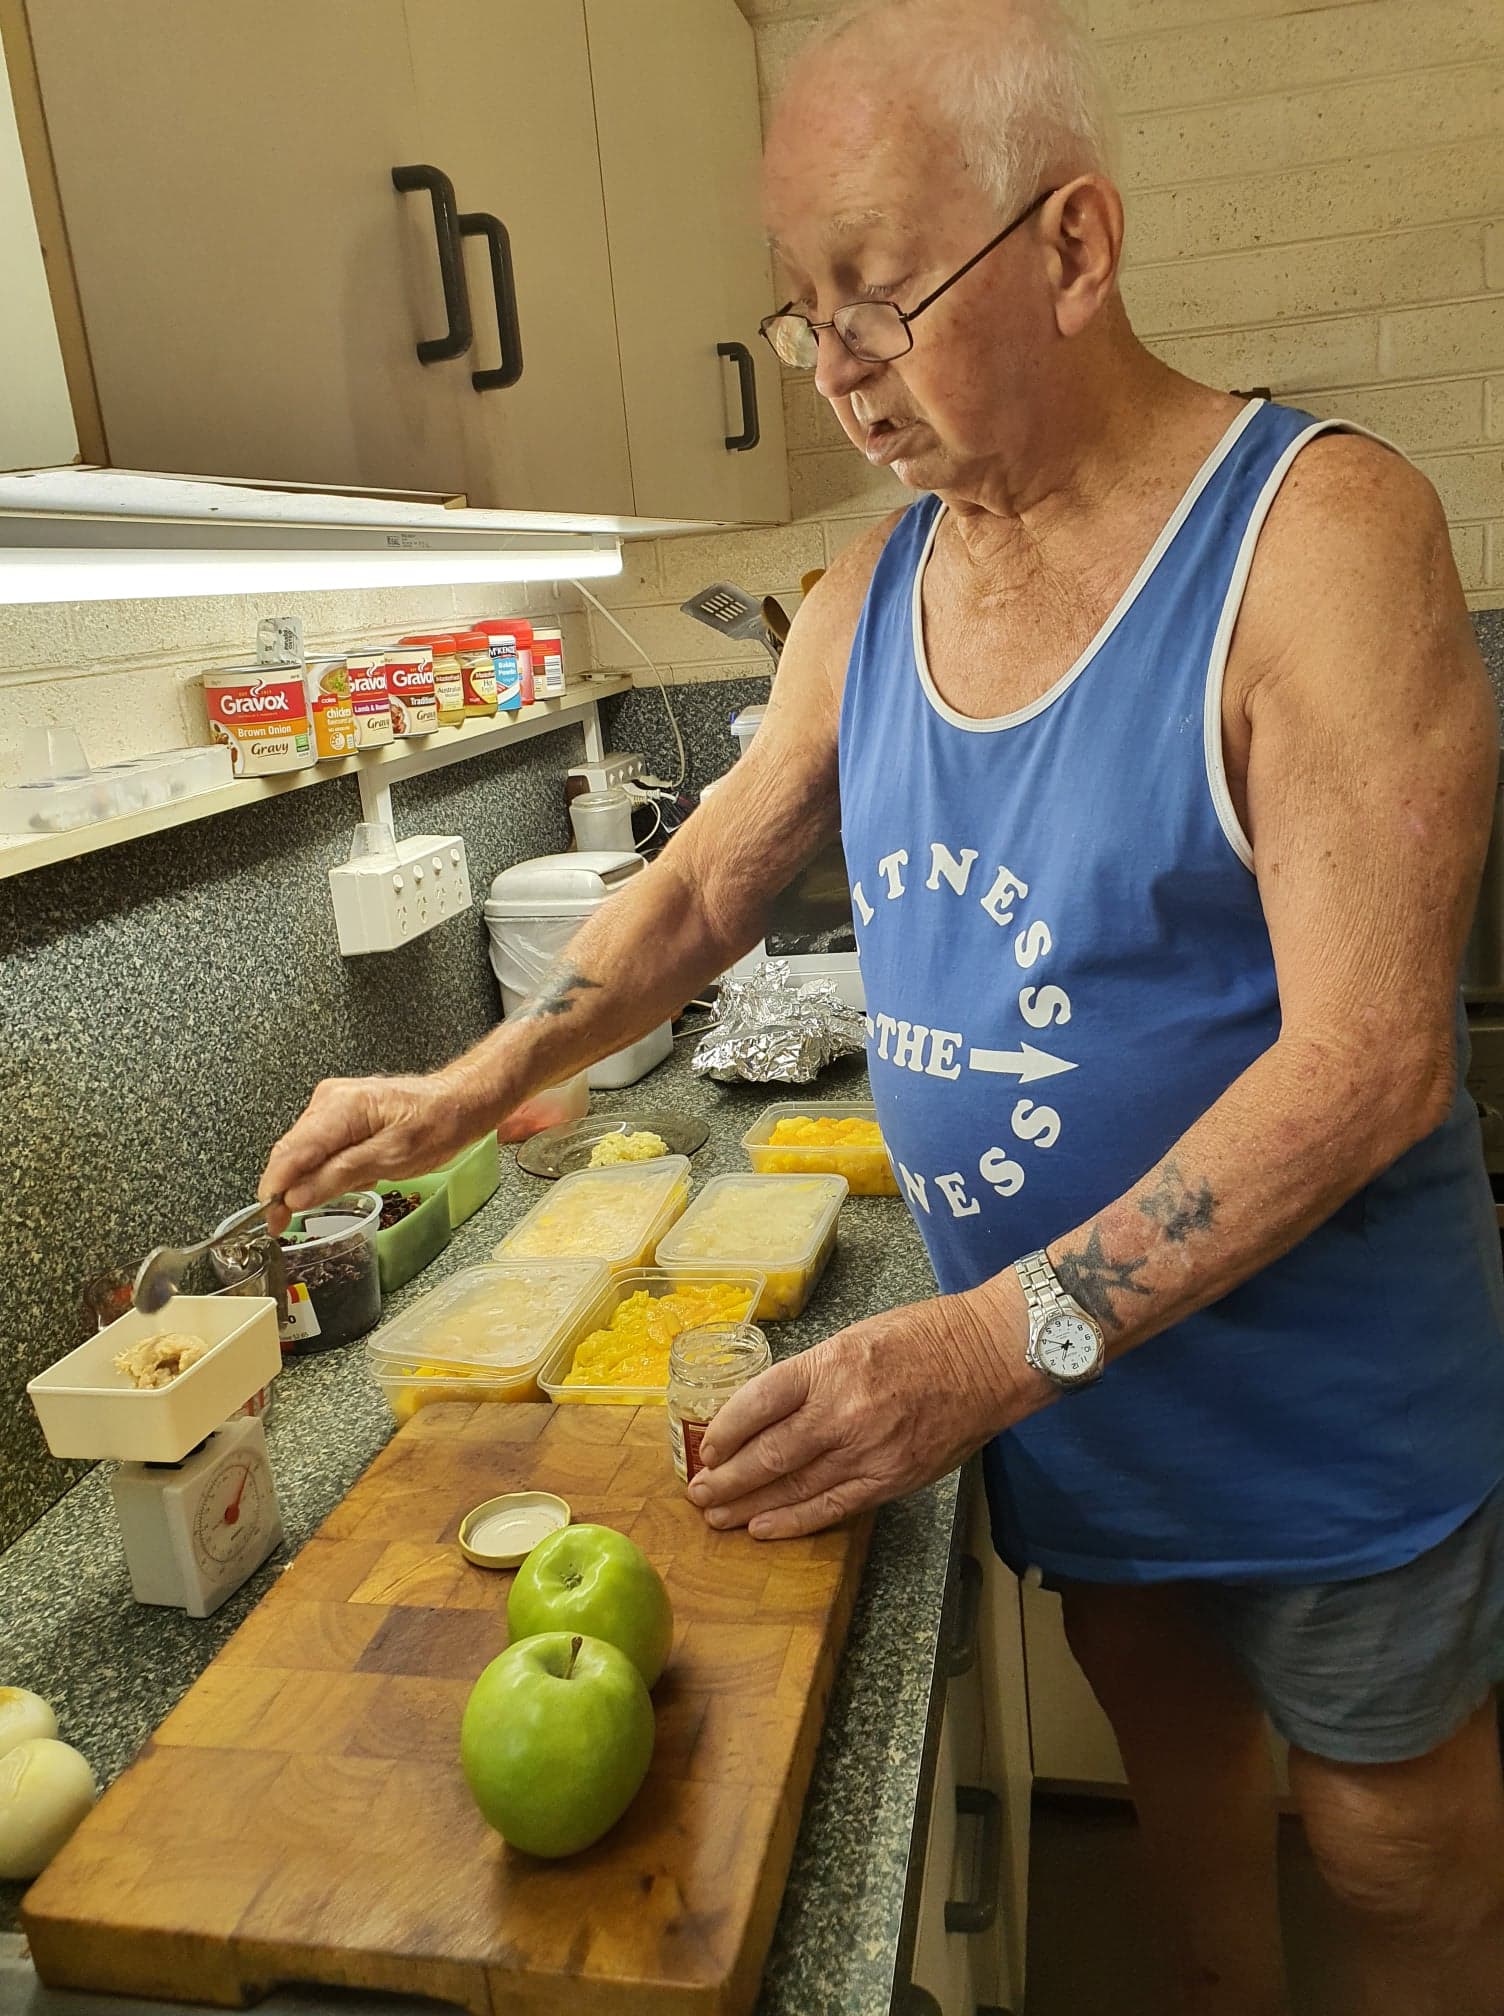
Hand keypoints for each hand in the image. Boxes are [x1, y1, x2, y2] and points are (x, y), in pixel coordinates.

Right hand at [258, 1068, 491, 1232]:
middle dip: (295, 1187)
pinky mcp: (340, 1112)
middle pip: (292, 1152)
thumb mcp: (392, 1159)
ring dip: (321, 1177)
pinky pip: (322, 1146)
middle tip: (301, 1220)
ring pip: (306, 1152)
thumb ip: (339, 1176)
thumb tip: (296, 1197)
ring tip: (365, 1179)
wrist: (458, 1102)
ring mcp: (333, 1104)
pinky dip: (334, 1166)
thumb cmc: (436, 1126)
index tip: (271, 1221)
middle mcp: (329, 1100)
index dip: (275, 1189)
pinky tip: (365, 1169)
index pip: (291, 1152)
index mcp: (340, 1107)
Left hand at [685, 1277, 1047, 1539]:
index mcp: (829, 1365)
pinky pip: (834, 1506)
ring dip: (750, 1506)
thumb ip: (814, 1377)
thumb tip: (772, 1413)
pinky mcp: (893, 1477)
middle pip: (769, 1454)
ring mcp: (869, 1449)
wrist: (991, 1356)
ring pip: (795, 1486)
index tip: (706, 1449)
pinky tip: (764, 1528)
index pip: (758, 1403)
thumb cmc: (925, 1336)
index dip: (725, 1431)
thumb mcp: (855, 1338)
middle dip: (727, 1479)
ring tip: (717, 1517)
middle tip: (698, 1494)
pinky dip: (795, 1521)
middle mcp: (842, 1410)